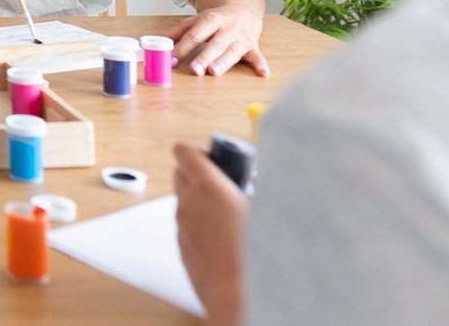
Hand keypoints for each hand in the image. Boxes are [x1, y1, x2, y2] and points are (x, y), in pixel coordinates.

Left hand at [167, 2, 269, 76]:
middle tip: (194, 70)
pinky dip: (261, 64)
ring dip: (224, 62)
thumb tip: (158, 41)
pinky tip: (263, 73)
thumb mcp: (196, 20)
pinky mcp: (253, 46)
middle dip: (204, 57)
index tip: (172, 59)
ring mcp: (241, 37)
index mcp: (211, 20)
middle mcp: (227, 28)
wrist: (243, 7)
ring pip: (233, 51)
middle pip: (214, 44)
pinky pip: (257, 56)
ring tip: (214, 72)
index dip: (183, 47)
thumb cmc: (216, 18)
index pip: (195, 34)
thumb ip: (179, 31)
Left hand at [173, 142, 246, 324]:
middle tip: (223, 183)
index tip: (214, 156)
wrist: (239, 298)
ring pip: (183, 203)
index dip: (198, 150)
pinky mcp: (182, 250)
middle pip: (179, 173)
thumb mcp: (269, 211)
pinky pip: (187, 229)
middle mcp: (188, 204)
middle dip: (197, 173)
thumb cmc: (258, 256)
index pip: (185, 151)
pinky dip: (199, 226)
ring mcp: (182, 228)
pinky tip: (223, 239)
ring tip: (229, 214)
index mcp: (207, 187)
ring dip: (199, 201)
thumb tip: (261, 182)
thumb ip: (261, 189)